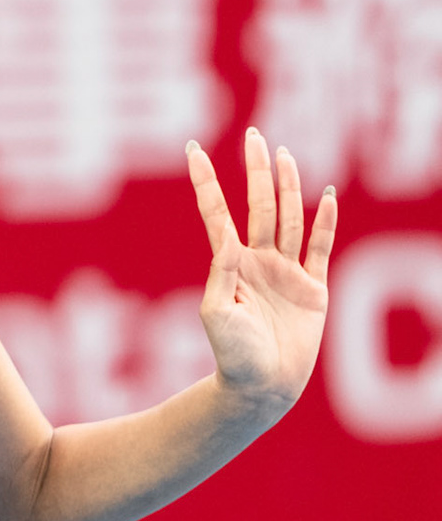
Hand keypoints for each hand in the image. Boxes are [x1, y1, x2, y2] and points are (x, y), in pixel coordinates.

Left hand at [186, 128, 337, 416]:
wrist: (262, 385)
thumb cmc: (232, 353)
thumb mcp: (217, 311)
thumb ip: (223, 274)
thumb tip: (229, 241)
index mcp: (229, 264)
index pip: (217, 212)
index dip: (206, 180)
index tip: (193, 149)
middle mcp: (258, 261)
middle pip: (260, 205)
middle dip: (256, 171)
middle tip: (255, 135)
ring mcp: (286, 272)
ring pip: (290, 219)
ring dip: (289, 187)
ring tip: (285, 155)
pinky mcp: (313, 289)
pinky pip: (320, 249)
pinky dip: (325, 222)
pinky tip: (326, 196)